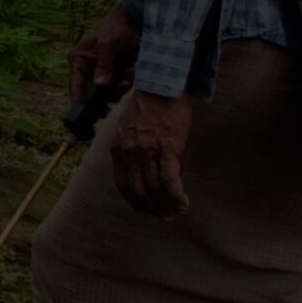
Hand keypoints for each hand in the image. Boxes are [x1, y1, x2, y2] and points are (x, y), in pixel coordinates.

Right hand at [69, 6, 140, 103]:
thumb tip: (99, 85)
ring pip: (107, 93)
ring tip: (128, 76)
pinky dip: (126, 83)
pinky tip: (131, 72)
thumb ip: (103, 65)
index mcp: (78, 61)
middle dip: (104, 97)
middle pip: (91, 94)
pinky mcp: (115, 74)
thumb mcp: (108, 44)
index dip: (79, 102)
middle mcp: (88, 69)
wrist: (135, 20)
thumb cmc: (116, 27)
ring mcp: (102, 73)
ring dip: (118, 89)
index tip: (84, 117)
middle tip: (112, 102)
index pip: (76, 86)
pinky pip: (119, 87)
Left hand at [111, 90, 191, 217]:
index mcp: (118, 150)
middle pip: (138, 192)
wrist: (161, 86)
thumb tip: (136, 167)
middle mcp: (129, 154)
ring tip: (176, 212)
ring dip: (166, 205)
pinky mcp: (167, 148)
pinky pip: (170, 180)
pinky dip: (176, 196)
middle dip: (151, 209)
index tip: (145, 211)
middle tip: (164, 217)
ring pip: (154, 189)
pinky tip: (183, 203)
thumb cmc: (148, 106)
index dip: (135, 202)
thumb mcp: (128, 129)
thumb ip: (129, 149)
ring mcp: (147, 152)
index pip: (123, 186)